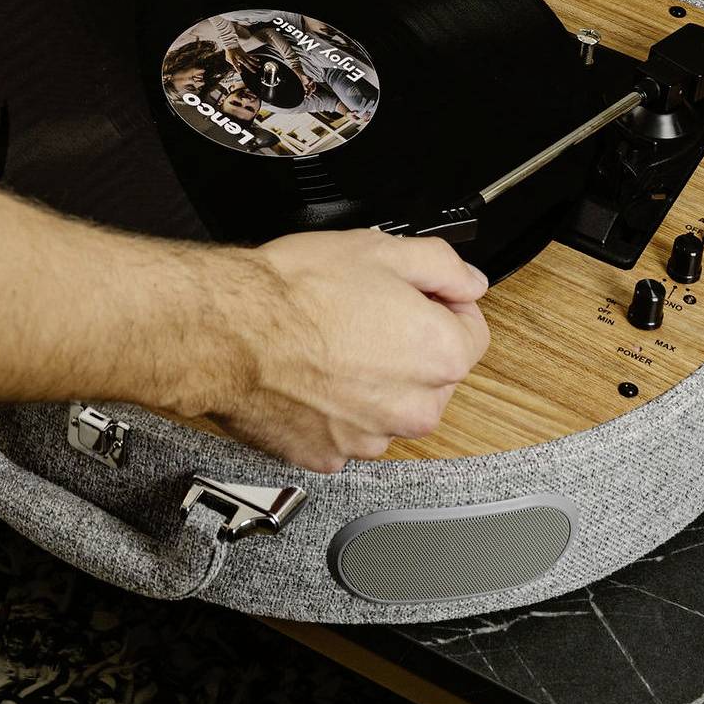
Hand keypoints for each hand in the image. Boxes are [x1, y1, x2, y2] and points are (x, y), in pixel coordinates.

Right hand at [198, 230, 492, 472]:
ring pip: (389, 406)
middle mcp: (414, 408)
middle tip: (364, 311)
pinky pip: (346, 431)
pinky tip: (310, 374)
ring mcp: (370, 439)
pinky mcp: (328, 456)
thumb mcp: (381, 248)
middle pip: (432, 374)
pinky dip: (334, 409)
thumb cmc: (296, 291)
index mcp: (439, 355)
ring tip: (330, 342)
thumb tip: (468, 280)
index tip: (417, 293)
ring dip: (372, 380)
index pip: (473, 331)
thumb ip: (442, 264)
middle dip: (409, 344)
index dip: (443, 302)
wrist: (230, 330)